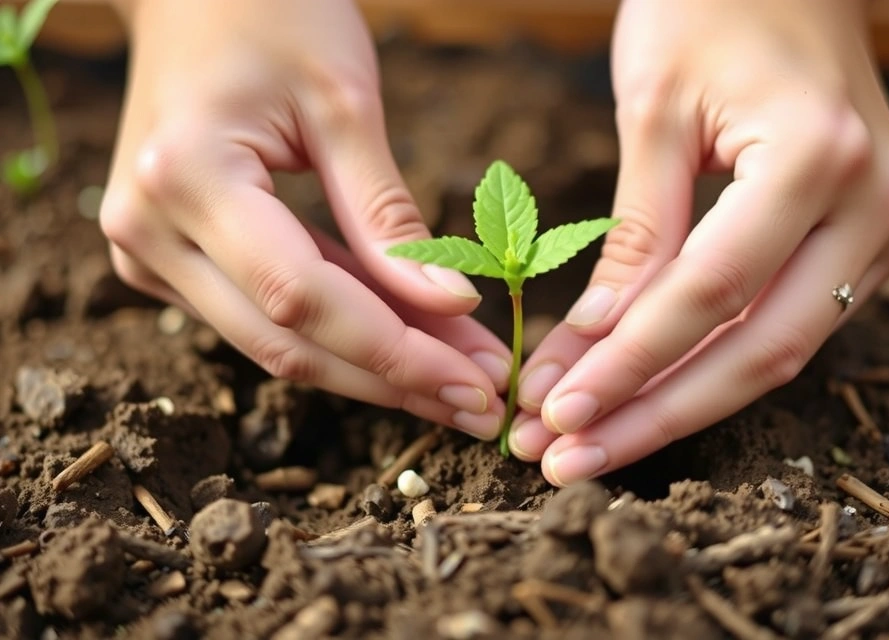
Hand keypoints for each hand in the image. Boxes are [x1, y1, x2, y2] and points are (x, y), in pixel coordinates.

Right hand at [99, 0, 508, 438]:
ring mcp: (146, 250)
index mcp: (185, 177)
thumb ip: (388, 217)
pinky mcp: (167, 257)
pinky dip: (339, 330)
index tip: (478, 385)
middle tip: (481, 402)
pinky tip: (407, 341)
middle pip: (286, 340)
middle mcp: (148, 230)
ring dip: (373, 364)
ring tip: (460, 376)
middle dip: (394, 377)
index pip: (304, 299)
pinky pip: (261, 314)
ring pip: (273, 341)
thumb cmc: (273, 14)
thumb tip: (451, 308)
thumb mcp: (345, 103)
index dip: (397, 353)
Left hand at [508, 0, 888, 484]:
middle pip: (759, 350)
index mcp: (819, 157)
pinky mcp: (869, 239)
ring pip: (778, 350)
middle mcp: (876, 203)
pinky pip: (789, 321)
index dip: (629, 364)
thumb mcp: (653, 112)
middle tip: (565, 461)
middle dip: (654, 414)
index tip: (555, 414)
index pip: (710, 294)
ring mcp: (886, 227)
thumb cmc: (709, 5)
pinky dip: (714, 361)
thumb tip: (595, 343)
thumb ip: (635, 234)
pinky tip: (649, 393)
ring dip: (680, 401)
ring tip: (594, 443)